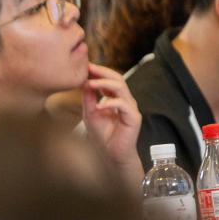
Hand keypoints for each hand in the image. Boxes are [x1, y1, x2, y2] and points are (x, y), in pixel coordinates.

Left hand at [81, 63, 143, 187]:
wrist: (111, 154)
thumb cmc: (102, 134)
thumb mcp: (90, 113)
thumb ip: (88, 98)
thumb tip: (84, 81)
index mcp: (114, 97)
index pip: (109, 78)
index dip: (98, 71)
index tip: (84, 65)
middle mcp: (125, 100)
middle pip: (117, 78)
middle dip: (102, 72)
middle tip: (88, 68)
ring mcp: (130, 108)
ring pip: (121, 88)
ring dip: (104, 84)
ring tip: (90, 83)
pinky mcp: (134, 118)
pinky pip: (124, 105)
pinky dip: (111, 103)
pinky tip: (99, 106)